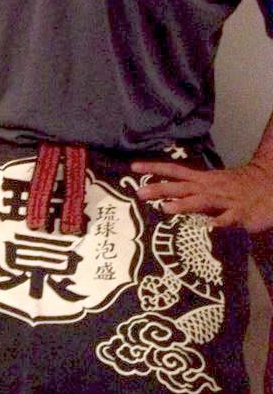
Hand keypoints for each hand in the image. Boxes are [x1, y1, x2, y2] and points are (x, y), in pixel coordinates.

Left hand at [132, 157, 272, 231]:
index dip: (154, 168)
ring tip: (165, 209)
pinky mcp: (239, 213)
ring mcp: (224, 199)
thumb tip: (169, 194)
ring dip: (183, 204)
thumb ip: (193, 190)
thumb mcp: (212, 184)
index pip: (174, 170)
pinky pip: (228, 218)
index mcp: (202, 179)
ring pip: (201, 201)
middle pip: (181, 186)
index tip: (133, 166)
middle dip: (160, 189)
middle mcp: (209, 187)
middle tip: (139, 193)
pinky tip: (210, 226)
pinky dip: (219, 221)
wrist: (268, 184)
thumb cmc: (237, 186)